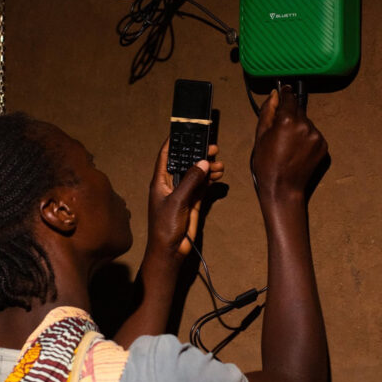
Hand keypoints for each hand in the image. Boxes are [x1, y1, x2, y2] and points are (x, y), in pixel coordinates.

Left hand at [147, 141, 224, 256]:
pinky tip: (219, 175)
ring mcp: (183, 192)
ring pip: (196, 173)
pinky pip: (202, 185)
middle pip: (185, 162)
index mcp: (160, 180)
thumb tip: (203, 162)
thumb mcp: (177, 201)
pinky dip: (211, 179)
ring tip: (220, 164)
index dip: (174, 142)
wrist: (170, 250)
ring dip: (208, 167)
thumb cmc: (165, 226)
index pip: (165, 155)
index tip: (186, 130)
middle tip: (213, 147)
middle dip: (198, 154)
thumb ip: (190, 181)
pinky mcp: (192, 202)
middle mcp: (171, 183)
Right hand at [251, 86, 327, 203]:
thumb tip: (274, 94)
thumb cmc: (267, 164)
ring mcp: (317, 135)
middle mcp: (305, 124)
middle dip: (290, 116)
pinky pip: (313, 135)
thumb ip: (268, 111)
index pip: (289, 97)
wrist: (283, 188)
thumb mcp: (260, 136)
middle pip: (298, 110)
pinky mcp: (323, 145)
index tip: (284, 91)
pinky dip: (306, 139)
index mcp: (287, 120)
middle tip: (280, 132)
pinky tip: (297, 151)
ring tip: (288, 145)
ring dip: (298, 128)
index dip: (285, 94)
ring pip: (306, 123)